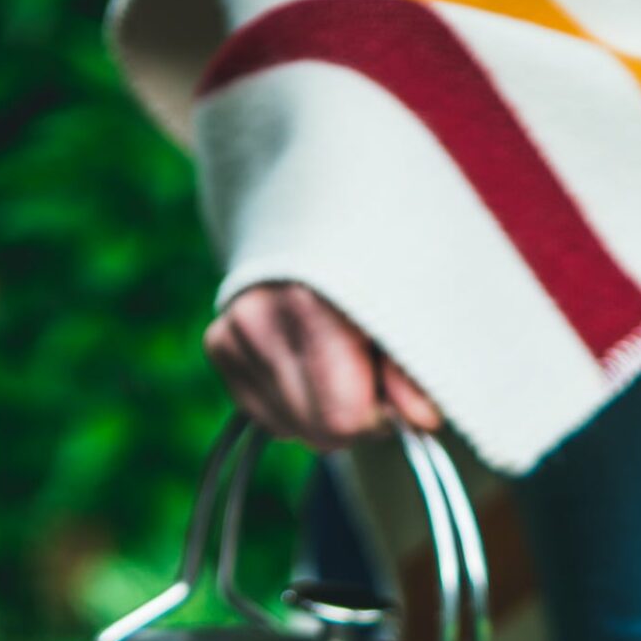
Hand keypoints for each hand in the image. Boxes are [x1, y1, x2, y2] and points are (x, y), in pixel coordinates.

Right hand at [205, 282, 441, 449]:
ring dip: (324, 412)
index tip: (394, 391)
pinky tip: (307, 363)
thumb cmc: (381, 264)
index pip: (344, 417)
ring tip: (338, 362)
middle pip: (318, 429)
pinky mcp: (218, 344)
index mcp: (311, 303)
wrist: (325, 211)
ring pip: (292, 428)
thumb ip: (415, 368)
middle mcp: (260, 316)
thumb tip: (422, 420)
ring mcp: (232, 331)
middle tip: (370, 376)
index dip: (379, 416)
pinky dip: (295, 404)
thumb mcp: (415, 305)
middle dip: (353, 418)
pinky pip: (267, 416)